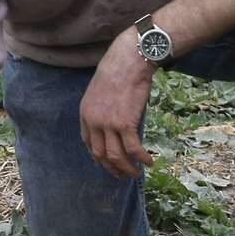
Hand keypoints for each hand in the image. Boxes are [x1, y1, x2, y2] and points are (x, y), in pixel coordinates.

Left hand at [79, 30, 156, 178]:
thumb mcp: (101, 91)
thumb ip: (102, 109)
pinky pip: (133, 149)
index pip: (88, 143)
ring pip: (116, 156)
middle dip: (112, 168)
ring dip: (127, 169)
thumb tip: (113, 124)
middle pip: (100, 155)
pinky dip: (141, 159)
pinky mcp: (125, 123)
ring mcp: (108, 124)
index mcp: (85, 114)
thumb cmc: (118, 72)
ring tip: (136, 173)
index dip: (99, 156)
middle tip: (123, 174)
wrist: (128, 61)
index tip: (109, 162)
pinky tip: (149, 162)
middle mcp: (93, 122)